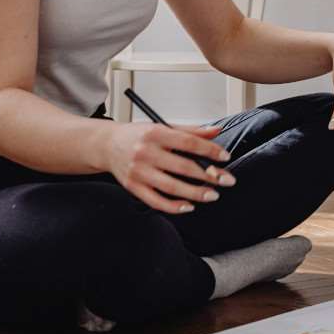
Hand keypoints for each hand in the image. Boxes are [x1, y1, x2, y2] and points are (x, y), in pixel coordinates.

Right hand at [104, 122, 236, 213]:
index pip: (189, 142)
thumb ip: (191, 130)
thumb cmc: (138, 136)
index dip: (210, 150)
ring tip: (212, 195)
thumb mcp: (163, 126)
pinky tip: (189, 206)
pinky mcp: (133, 187)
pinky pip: (156, 201)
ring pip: (171, 186)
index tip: (225, 157)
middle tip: (226, 180)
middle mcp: (146, 152)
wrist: (107, 145)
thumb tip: (216, 131)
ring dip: (195, 193)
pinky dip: (173, 206)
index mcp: (156, 133)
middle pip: (183, 166)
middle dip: (208, 175)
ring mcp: (138, 172)